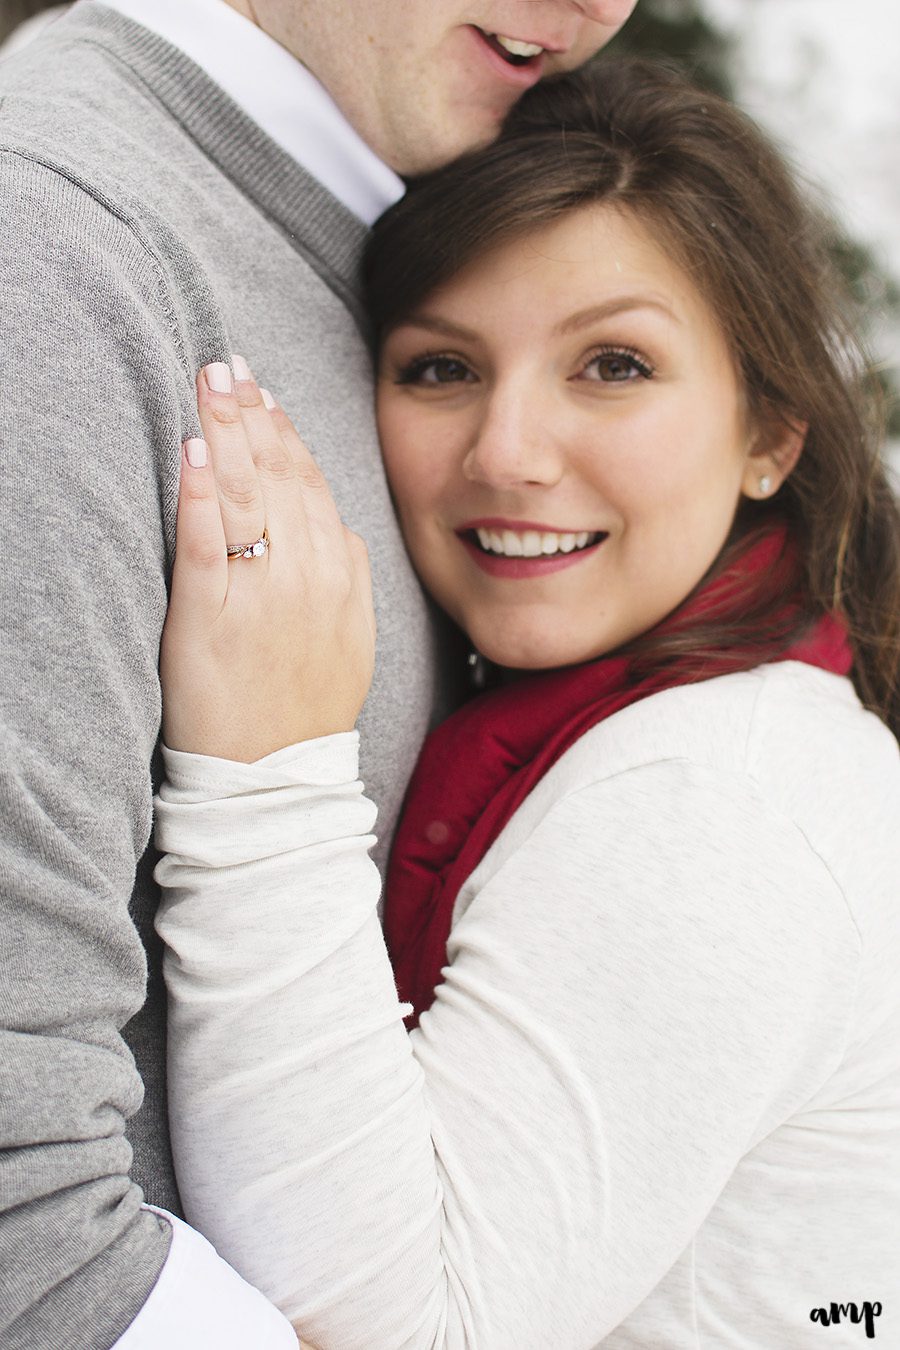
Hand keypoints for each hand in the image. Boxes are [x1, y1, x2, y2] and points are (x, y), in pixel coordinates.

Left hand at [160, 358, 375, 761]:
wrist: (277, 776)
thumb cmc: (309, 706)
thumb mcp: (355, 638)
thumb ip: (353, 577)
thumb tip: (345, 530)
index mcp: (342, 575)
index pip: (314, 485)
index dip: (286, 432)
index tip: (265, 392)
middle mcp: (308, 575)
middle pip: (281, 477)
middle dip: (252, 414)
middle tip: (229, 364)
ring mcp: (261, 595)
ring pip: (248, 496)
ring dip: (227, 431)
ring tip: (210, 383)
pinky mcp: (212, 618)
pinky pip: (207, 543)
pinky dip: (201, 493)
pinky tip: (194, 450)